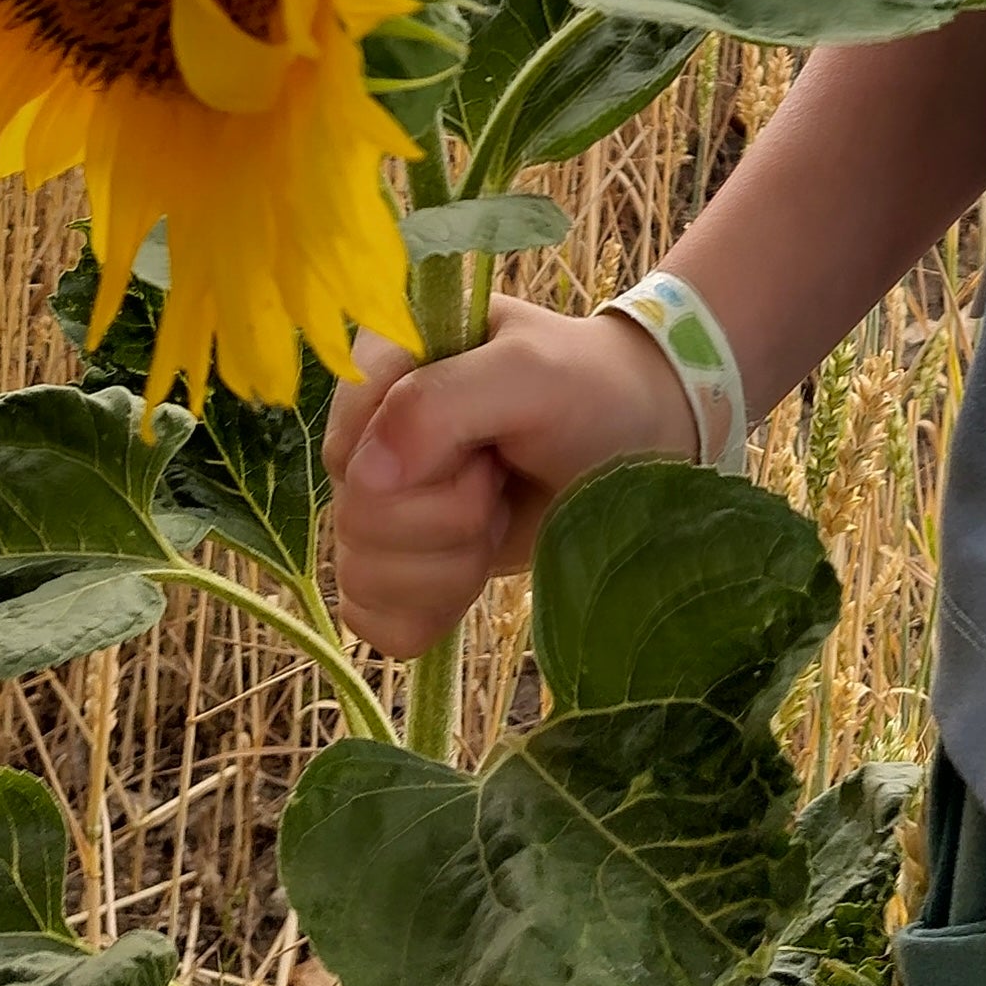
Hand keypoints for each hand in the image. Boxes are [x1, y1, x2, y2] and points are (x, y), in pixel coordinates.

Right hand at [326, 291, 698, 654]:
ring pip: (361, 574)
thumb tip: (364, 476)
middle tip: (504, 475)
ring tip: (499, 510)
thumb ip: (442, 403)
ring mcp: (378, 503)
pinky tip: (476, 568)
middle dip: (450, 514)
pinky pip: (372, 619)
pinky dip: (433, 608)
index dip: (422, 466)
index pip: (346, 447)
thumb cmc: (592, 390)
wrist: (638, 441)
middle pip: (355, 518)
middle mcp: (366, 434)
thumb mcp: (530, 373)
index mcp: (381, 366)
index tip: (487, 445)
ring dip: (450, 561)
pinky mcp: (397, 564)